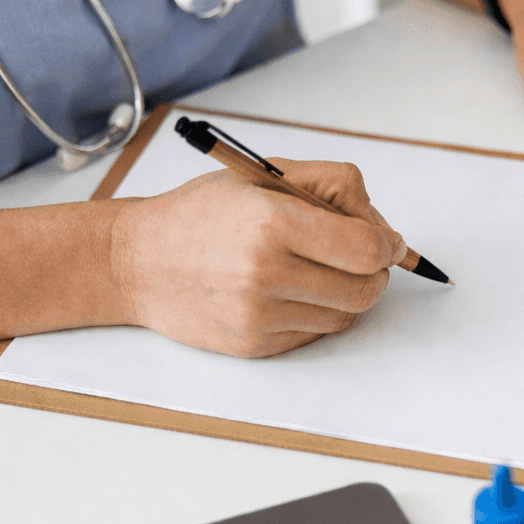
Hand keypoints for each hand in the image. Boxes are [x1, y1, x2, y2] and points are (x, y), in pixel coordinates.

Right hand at [109, 161, 405, 356]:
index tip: (388, 242)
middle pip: (365, 289)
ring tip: (317, 269)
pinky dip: (315, 313)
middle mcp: (266, 273)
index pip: (366, 249)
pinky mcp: (255, 345)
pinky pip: (315, 333)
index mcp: (272, 223)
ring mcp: (259, 315)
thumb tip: (384, 230)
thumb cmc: (202, 214)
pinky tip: (288, 290)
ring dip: (346, 293)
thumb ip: (331, 187)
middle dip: (375, 273)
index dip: (388, 246)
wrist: (136, 261)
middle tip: (362, 258)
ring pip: (345, 315)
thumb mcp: (263, 177)